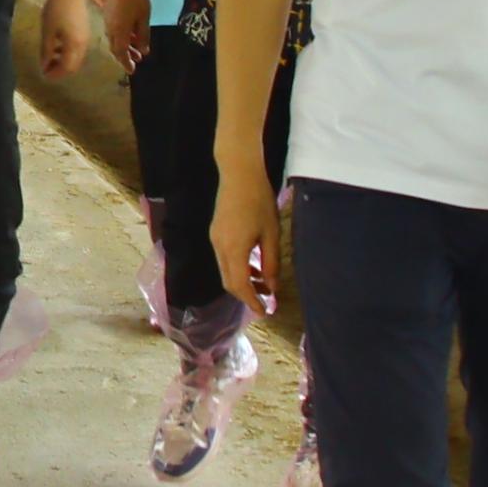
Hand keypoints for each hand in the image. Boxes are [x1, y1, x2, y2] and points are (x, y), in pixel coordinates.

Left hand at [39, 0, 96, 80]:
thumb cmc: (57, 8)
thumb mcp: (48, 31)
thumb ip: (47, 50)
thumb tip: (44, 65)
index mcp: (74, 46)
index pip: (66, 68)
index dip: (55, 74)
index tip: (43, 74)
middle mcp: (83, 44)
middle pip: (73, 66)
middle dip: (60, 70)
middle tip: (46, 68)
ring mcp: (86, 37)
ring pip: (76, 58)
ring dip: (63, 61)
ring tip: (49, 57)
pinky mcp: (85, 31)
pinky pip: (77, 48)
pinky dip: (67, 52)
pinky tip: (57, 45)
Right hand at [104, 0, 154, 71]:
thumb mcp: (144, 19)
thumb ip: (143, 36)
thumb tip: (143, 51)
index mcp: (119, 32)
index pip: (121, 53)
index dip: (126, 63)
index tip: (132, 71)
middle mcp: (110, 28)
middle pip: (116, 48)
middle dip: (126, 56)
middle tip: (137, 60)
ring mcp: (107, 20)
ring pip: (114, 39)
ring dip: (124, 45)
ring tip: (136, 46)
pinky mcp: (107, 12)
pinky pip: (112, 30)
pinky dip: (121, 35)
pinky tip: (130, 32)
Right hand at [211, 151, 281, 313]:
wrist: (239, 174)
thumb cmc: (260, 201)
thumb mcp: (271, 234)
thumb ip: (271, 262)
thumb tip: (272, 286)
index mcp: (234, 249)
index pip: (240, 286)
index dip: (251, 302)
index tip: (265, 313)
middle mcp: (219, 247)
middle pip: (229, 282)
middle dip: (246, 295)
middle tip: (266, 301)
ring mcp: (215, 240)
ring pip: (226, 271)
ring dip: (243, 281)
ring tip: (264, 283)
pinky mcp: (215, 233)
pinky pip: (225, 259)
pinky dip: (238, 268)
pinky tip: (253, 264)